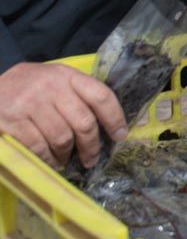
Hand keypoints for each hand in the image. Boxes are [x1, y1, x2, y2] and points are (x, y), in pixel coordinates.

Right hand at [0, 62, 127, 168]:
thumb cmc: (32, 86)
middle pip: (84, 122)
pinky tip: (50, 162)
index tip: (121, 135)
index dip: (115, 118)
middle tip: (92, 159)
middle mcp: (52, 87)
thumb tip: (111, 122)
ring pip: (62, 138)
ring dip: (67, 155)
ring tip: (67, 160)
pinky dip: (47, 159)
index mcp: (68, 76)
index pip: (101, 96)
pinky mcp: (13, 121)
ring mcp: (31, 104)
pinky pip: (38, 147)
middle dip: (91, 145)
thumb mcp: (57, 80)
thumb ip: (80, 95)